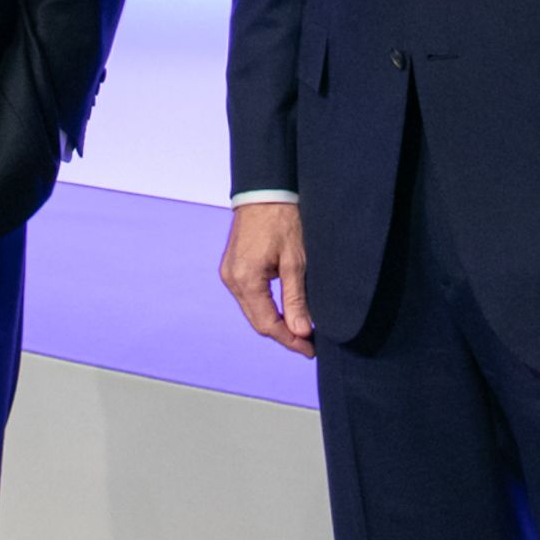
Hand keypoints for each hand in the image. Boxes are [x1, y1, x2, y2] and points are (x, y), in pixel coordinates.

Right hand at [220, 202, 314, 357]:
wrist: (264, 189)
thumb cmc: (281, 219)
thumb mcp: (295, 261)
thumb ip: (296, 299)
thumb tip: (300, 333)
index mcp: (245, 279)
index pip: (268, 324)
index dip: (290, 341)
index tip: (310, 349)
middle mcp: (231, 279)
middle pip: (258, 321)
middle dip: (283, 334)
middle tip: (308, 343)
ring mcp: (229, 272)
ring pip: (253, 310)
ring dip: (274, 321)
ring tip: (299, 328)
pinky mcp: (232, 266)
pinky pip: (248, 296)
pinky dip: (265, 306)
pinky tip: (282, 309)